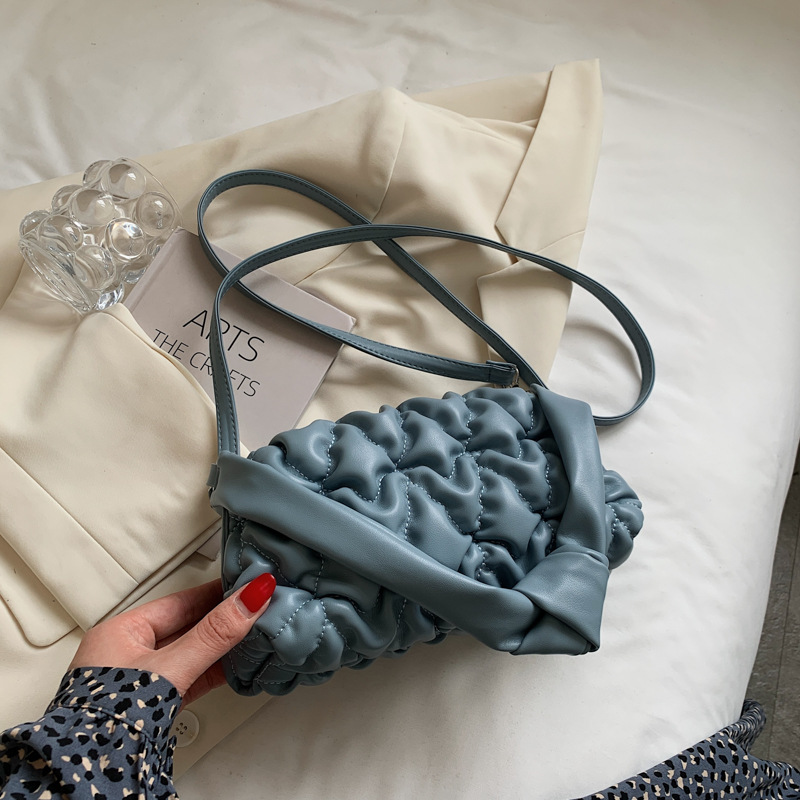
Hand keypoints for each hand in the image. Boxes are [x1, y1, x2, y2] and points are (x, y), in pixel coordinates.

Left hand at [69, 574, 275, 705]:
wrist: (94, 776)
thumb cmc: (108, 721)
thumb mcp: (171, 667)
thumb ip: (213, 634)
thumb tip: (247, 601)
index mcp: (120, 633)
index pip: (179, 602)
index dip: (215, 593)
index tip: (246, 586)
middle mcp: (128, 654)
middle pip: (186, 627)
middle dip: (222, 619)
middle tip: (256, 607)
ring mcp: (141, 682)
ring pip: (191, 654)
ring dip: (222, 647)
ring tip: (253, 632)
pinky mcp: (153, 706)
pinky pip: (191, 679)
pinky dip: (215, 671)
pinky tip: (237, 666)